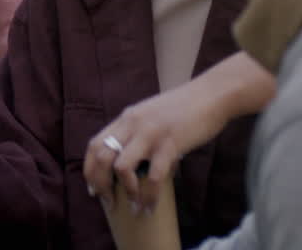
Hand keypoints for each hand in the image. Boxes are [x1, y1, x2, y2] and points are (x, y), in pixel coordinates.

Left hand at [84, 52, 275, 212]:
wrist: (212, 94)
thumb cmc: (185, 108)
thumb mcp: (153, 117)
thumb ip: (140, 135)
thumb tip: (138, 165)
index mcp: (126, 118)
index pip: (94, 144)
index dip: (89, 169)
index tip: (93, 188)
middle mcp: (132, 124)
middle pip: (101, 156)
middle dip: (100, 184)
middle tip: (109, 202)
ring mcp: (149, 133)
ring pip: (120, 166)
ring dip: (124, 191)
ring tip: (133, 207)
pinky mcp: (170, 143)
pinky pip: (154, 176)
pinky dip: (150, 196)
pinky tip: (152, 207)